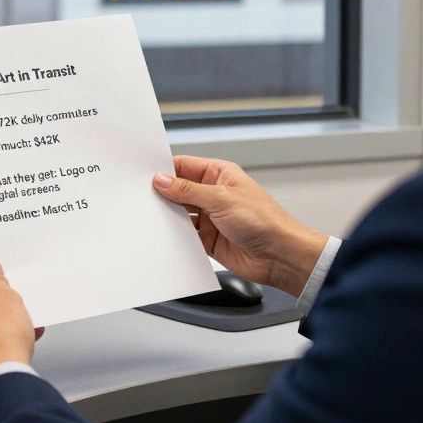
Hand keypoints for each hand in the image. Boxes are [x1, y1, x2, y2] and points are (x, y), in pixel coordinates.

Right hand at [153, 156, 327, 296]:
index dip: (165, 170)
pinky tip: (164, 235)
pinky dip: (175, 235)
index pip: (184, 166)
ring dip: (168, 215)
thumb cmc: (265, 221)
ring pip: (180, 213)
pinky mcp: (208, 239)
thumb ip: (188, 190)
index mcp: (220, 174)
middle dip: (162, 193)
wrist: (281, 256)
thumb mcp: (221, 198)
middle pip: (179, 190)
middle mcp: (213, 194)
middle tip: (141, 197)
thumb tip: (162, 180)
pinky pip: (185, 234)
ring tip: (150, 216)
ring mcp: (210, 217)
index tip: (144, 175)